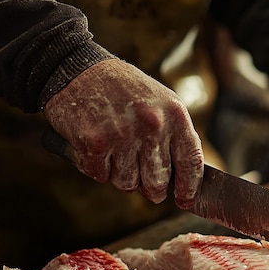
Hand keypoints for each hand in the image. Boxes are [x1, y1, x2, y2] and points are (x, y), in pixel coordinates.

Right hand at [43, 59, 203, 207]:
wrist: (77, 68)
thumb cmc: (124, 90)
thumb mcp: (161, 102)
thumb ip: (174, 136)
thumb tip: (183, 180)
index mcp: (174, 114)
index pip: (191, 162)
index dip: (189, 188)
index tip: (185, 201)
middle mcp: (152, 124)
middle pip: (158, 182)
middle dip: (152, 189)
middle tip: (146, 185)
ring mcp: (122, 134)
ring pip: (128, 183)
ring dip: (121, 176)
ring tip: (116, 153)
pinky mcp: (94, 142)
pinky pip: (101, 176)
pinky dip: (97, 168)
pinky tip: (96, 148)